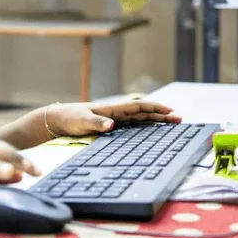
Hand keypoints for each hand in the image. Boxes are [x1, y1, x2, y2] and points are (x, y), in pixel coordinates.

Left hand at [43, 95, 180, 138]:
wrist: (59, 119)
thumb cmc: (70, 119)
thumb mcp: (82, 122)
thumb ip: (97, 124)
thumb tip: (112, 125)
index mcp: (113, 109)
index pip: (138, 106)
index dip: (155, 108)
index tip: (170, 111)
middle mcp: (116, 112)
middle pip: (144, 111)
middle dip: (161, 114)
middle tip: (179, 119)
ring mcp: (115, 118)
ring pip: (140, 118)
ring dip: (156, 120)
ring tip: (172, 123)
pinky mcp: (111, 125)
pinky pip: (133, 124)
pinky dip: (145, 125)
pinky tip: (152, 130)